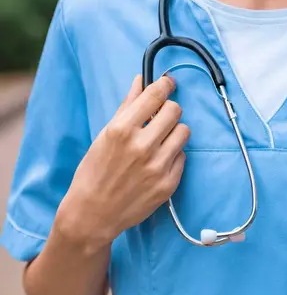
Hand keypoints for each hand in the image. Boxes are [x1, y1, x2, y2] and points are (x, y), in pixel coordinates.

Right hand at [56, 75, 189, 250]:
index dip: (165, 85)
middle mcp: (142, 146)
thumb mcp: (104, 135)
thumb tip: (141, 80)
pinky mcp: (169, 183)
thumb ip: (127, 107)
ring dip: (174, 132)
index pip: (155, 96)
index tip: (168, 83)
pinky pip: (183, 156)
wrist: (94, 213)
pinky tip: (158, 162)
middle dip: (169, 110)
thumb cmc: (95, 172)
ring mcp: (158, 166)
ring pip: (184, 132)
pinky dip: (173, 155)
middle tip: (161, 117)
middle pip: (175, 111)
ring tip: (160, 140)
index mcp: (121, 130)